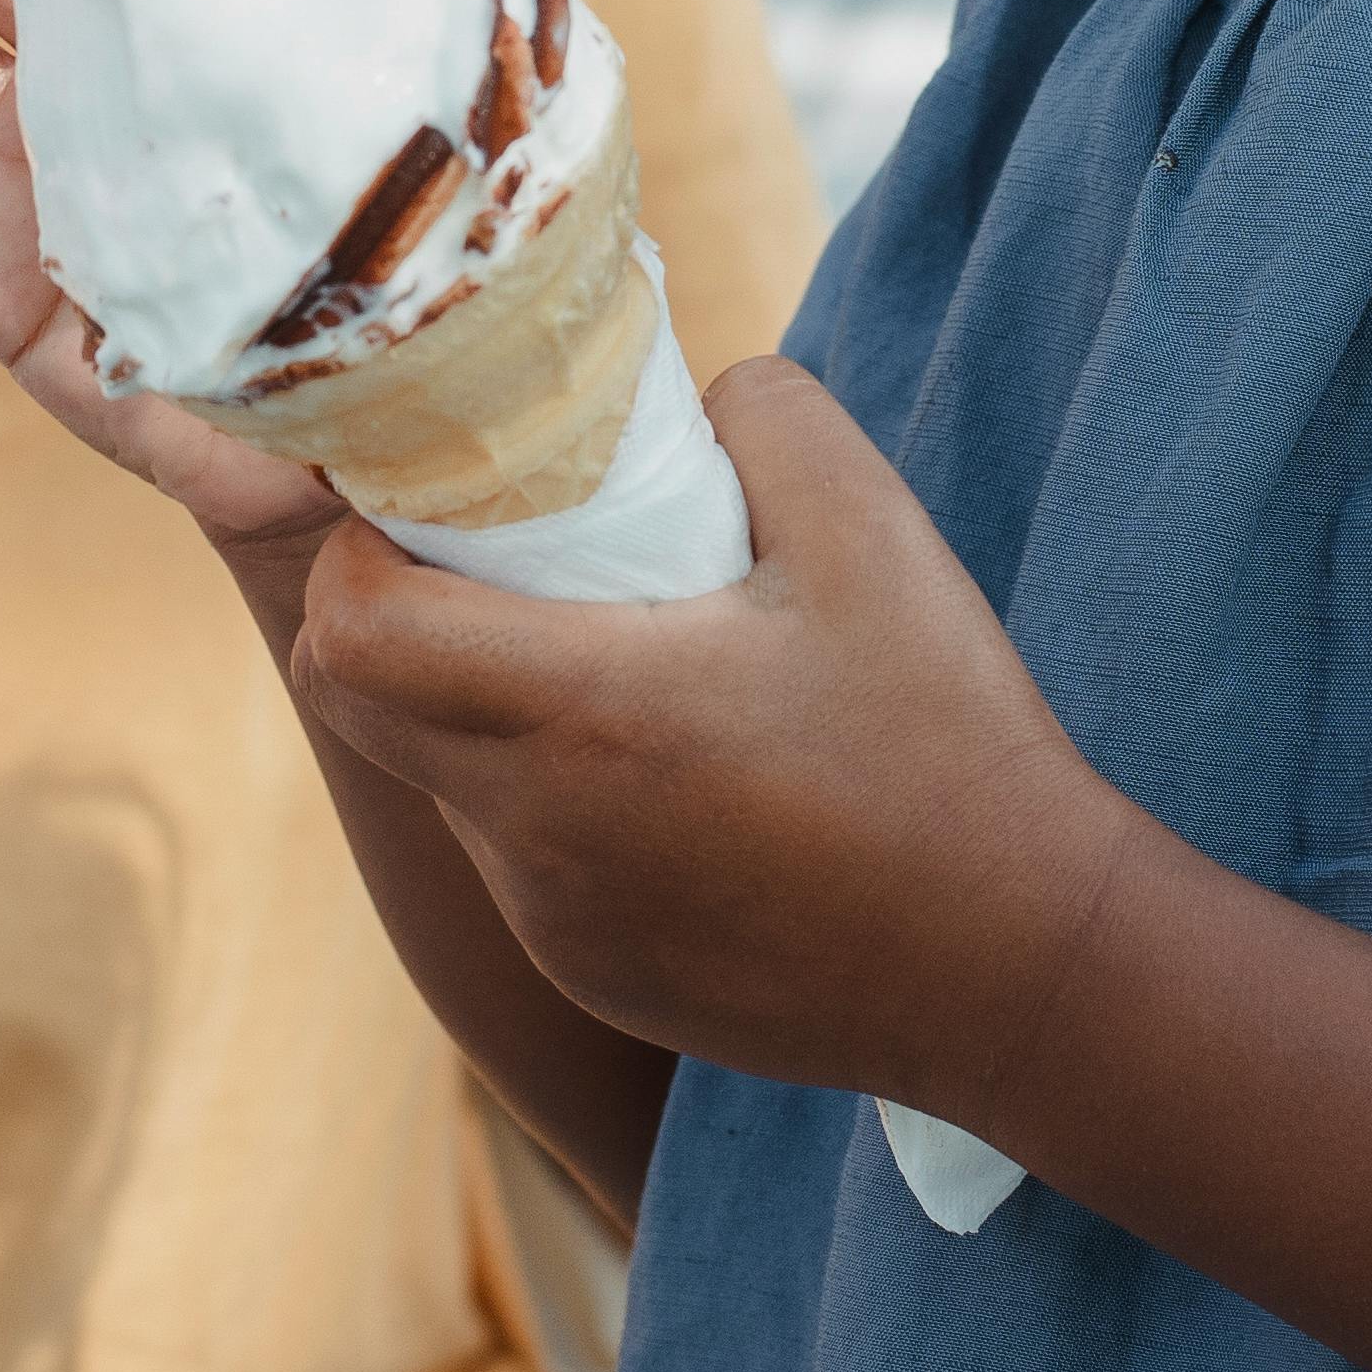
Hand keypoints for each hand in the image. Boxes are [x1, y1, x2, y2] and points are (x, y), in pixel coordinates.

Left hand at [288, 357, 1144, 1119]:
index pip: (349, 632)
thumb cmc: (947, 747)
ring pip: (449, 786)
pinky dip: (553, 805)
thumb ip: (765, 416)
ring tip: (629, 674)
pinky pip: (521, 867)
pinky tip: (681, 785)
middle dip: (396, 618)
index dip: (358, 553)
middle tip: (507, 571)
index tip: (434, 511)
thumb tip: (696, 395)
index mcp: (583, 714)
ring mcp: (555, 921)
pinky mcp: (596, 976)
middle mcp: (536, 833)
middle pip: (362, 706)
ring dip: (487, 715)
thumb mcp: (875, 534)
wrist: (1022, 969)